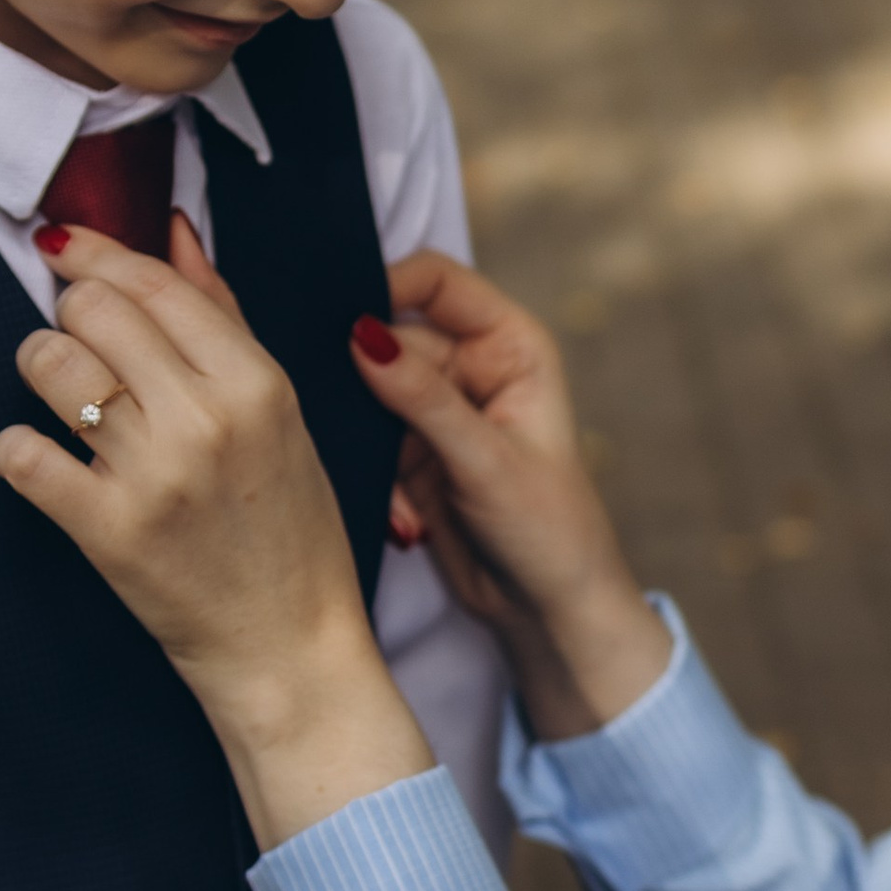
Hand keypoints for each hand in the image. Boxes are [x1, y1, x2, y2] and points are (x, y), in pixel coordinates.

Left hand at [0, 218, 433, 845]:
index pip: (154, 284)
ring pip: (49, 365)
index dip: (95, 252)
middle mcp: (206, 418)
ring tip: (60, 400)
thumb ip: (224, 317)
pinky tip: (42, 462)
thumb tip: (173, 230)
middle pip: (91, 310)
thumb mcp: (282, 412)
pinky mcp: (107, 531)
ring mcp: (154, 475)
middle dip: (70, 316)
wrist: (290, 649)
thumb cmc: (289, 529)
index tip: (60, 245)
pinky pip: (20, 454)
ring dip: (39, 370)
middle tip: (79, 345)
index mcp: (258, 382)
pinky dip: (17, 450)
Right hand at [355, 255, 669, 741]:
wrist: (548, 609)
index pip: (434, 281)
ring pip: (368, 393)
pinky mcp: (410, 452)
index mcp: (510, 344)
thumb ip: (423, 397)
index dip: (385, 289)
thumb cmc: (548, 529)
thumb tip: (360, 335)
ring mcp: (437, 409)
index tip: (342, 326)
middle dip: (364, 381)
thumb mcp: (486, 460)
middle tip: (348, 421)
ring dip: (370, 445)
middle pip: (389, 336)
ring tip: (399, 500)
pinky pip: (367, 442)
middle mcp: (472, 366)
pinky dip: (377, 481)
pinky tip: (406, 524)